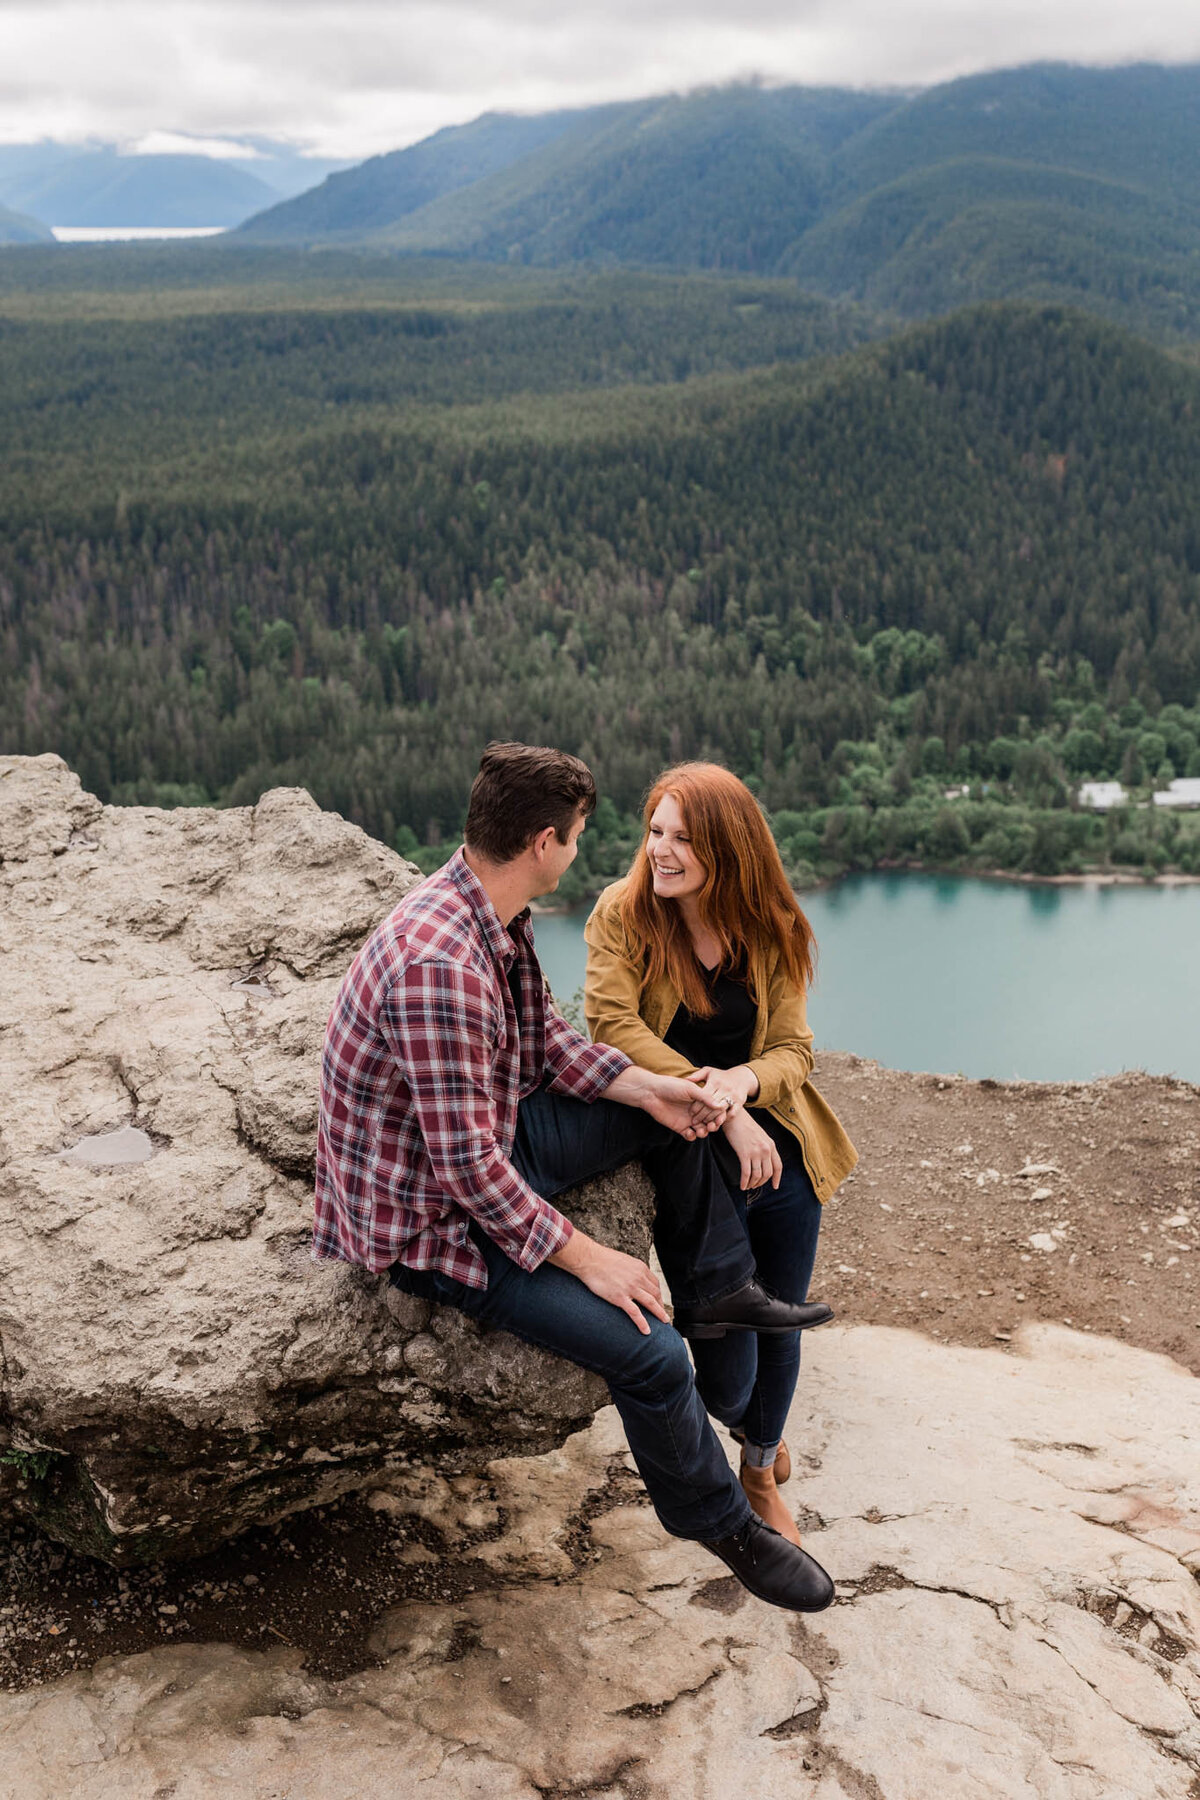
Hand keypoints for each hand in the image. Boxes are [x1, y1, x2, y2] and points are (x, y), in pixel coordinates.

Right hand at [548, 1230, 669, 1334]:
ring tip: (664, 1321)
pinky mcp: (620, 1297)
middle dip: (661, 1305)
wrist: (589, 1259)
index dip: (658, 1294)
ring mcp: (630, 1288)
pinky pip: (635, 1313)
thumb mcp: (623, 1260)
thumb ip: (631, 1269)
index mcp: (640, 1268)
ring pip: (650, 1303)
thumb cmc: (602, 1258)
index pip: (655, 1283)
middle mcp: (638, 1278)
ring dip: (659, 1313)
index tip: (659, 1301)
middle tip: (663, 1314)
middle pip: (656, 1294)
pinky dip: (643, 1323)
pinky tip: (646, 1331)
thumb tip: (632, 1275)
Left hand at [639, 1070, 727, 1138]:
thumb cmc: (670, 1085)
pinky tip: (690, 1132)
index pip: (714, 1109)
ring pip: (701, 1130)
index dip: (718, 1115)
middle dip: (713, 1125)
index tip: (720, 1118)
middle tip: (712, 1126)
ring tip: (702, 1130)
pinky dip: (692, 1136)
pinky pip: (690, 1135)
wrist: (651, 1092)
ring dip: (704, 1132)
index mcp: (700, 1100)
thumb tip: (719, 1105)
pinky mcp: (679, 1127)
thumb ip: (705, 1097)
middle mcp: (696, 1110)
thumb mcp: (690, 1089)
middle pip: (710, 1121)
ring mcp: (688, 1119)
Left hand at [685, 1064, 757, 1118]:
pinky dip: (724, 1119)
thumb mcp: (709, 1071)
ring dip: (711, 1119)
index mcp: (715, 1081)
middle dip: (702, 1115)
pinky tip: (716, 1121)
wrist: (742, 1077)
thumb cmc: (721, 1076)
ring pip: (720, 1111)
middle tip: (695, 1121)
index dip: (696, 1106)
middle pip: (711, 1105)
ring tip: (704, 1124)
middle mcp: (725, 1088)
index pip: (704, 1096)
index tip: (691, 1112)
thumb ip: (697, 1075)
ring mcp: (733, 1096)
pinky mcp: (740, 1102)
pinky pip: (731, 1114)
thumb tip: (686, 1079)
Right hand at [721, 1108, 782, 1191]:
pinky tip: (742, 1185)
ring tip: (748, 1186)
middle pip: (768, 1173)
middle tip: (755, 1186)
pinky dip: (745, 1182)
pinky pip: (746, 1173)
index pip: (778, 1166)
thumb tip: (763, 1162)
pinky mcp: (744, 1153)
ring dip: (752, 1183)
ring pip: (757, 1175)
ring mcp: (756, 1152)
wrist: (734, 1116)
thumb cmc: (745, 1125)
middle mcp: (766, 1149)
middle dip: (761, 1182)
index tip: (774, 1186)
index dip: (777, 1178)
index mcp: (771, 1145)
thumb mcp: (761, 1135)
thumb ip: (764, 1148)